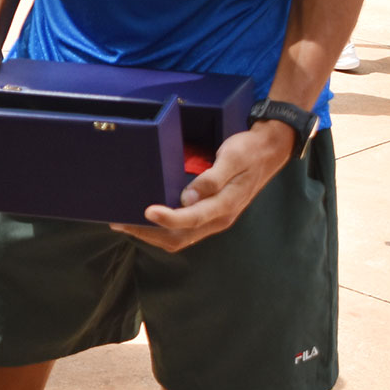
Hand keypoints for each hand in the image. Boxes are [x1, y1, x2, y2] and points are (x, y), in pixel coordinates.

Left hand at [111, 121, 292, 252]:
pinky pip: (183, 230)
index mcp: (224, 206)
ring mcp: (214, 219)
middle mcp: (218, 218)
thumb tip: (188, 197)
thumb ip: (212, 178)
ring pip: (179, 238)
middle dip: (147, 233)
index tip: (146, 211)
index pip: (190, 219)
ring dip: (151, 235)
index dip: (167, 219)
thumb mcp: (233, 158)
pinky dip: (162, 229)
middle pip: (179, 237)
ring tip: (125, 223)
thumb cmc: (249, 151)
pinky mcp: (210, 215)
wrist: (269, 151)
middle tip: (119, 222)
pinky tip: (146, 220)